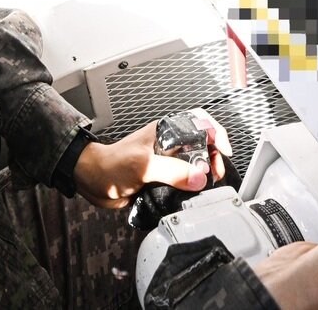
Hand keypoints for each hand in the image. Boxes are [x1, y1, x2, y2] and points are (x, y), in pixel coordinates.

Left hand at [71, 109, 232, 208]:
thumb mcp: (143, 166)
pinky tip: (191, 195)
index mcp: (164, 132)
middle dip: (214, 158)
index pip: (198, 121)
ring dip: (203, 175)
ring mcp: (165, 162)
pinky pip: (183, 181)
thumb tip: (198, 177)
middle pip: (202, 145)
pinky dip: (190, 188)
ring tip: (206, 186)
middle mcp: (167, 145)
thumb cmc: (110, 165)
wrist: (93, 181)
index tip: (224, 150)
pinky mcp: (161, 178)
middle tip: (215, 174)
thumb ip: (171, 171)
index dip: (216, 132)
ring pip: (194, 165)